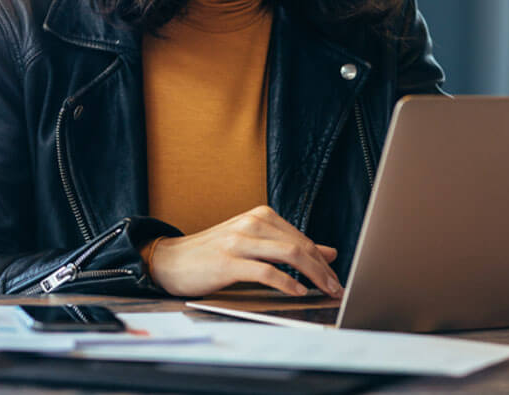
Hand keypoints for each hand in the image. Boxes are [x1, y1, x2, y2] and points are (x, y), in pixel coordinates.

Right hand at [148, 205, 342, 298]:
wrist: (170, 260)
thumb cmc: (213, 254)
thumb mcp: (254, 244)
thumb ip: (289, 246)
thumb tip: (329, 252)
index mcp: (261, 216)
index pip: (302, 238)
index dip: (323, 261)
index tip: (336, 279)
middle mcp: (253, 223)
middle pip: (300, 245)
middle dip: (323, 269)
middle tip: (337, 288)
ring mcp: (240, 240)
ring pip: (289, 254)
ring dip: (313, 275)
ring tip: (325, 291)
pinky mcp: (228, 261)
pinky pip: (266, 271)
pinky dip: (286, 283)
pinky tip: (298, 291)